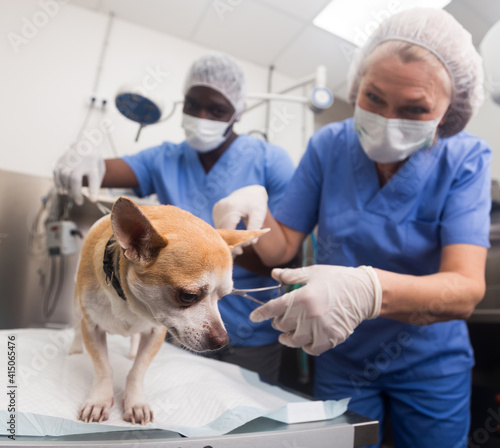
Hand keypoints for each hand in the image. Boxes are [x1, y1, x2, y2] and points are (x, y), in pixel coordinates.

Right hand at [53, 145, 104, 205]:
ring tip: (71, 195)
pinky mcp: (60, 161)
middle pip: (75, 179)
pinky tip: (62, 191)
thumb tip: (90, 197)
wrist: (85, 142)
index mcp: (92, 164)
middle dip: (76, 193)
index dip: (93, 190)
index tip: (93, 200)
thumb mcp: (100, 168)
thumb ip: (96, 182)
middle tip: (79, 203)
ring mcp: (68, 160)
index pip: (93, 178)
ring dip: (67, 189)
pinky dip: (58, 184)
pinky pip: (56, 174)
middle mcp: (80, 162)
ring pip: (64, 177)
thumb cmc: (94, 160)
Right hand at [213, 185, 267, 255]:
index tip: (240, 251)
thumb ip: (255, 228)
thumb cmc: (257, 203)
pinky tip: (233, 237)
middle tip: (240, 251)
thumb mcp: (259, 214)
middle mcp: (221, 208)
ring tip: (238, 244)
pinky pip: (218, 226)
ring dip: (228, 238)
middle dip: (231, 242)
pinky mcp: (215, 210)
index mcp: (231, 208)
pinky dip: (225, 232)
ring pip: (219, 230)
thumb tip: (251, 242)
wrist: (251, 191)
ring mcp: (216, 209)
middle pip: (222, 231)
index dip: (234, 242)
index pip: (228, 230)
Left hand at [250, 265, 381, 355]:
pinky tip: (304, 339)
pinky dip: (305, 345)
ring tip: (286, 334)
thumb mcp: (313, 273)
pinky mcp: (332, 338)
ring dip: (287, 337)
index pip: (274, 309)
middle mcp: (310, 315)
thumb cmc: (337, 279)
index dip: (261, 313)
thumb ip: (291, 275)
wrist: (364, 291)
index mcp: (303, 297)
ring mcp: (321, 329)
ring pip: (294, 340)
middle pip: (282, 325)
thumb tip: (274, 274)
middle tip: (281, 317)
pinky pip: (311, 348)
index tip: (254, 317)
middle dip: (277, 322)